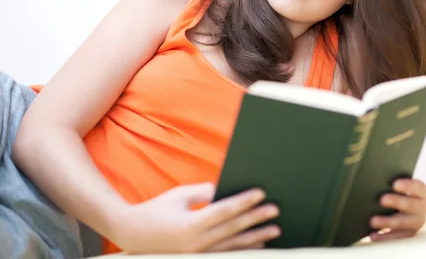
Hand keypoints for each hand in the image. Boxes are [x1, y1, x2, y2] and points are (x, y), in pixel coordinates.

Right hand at [112, 183, 280, 253]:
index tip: (261, 193)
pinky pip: (224, 255)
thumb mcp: (179, 195)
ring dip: (255, 238)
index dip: (244, 202)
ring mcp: (197, 255)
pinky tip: (257, 245)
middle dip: (256, 219)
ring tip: (273, 230)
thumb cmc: (156, 210)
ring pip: (232, 247)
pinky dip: (242, 250)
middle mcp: (195, 243)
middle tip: (275, 210)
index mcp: (190, 224)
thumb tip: (225, 191)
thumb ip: (203, 192)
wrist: (131, 234)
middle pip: (233, 230)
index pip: (224, 211)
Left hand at [369, 178, 425, 241]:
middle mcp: (422, 207)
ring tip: (373, 221)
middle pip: (411, 205)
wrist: (402, 209)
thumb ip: (391, 184)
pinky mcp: (409, 234)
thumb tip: (374, 181)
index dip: (408, 186)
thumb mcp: (398, 188)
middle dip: (397, 202)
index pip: (418, 187)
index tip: (394, 184)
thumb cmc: (397, 193)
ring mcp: (416, 222)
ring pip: (404, 223)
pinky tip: (373, 235)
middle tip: (382, 200)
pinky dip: (384, 237)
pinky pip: (397, 238)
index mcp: (421, 193)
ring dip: (388, 222)